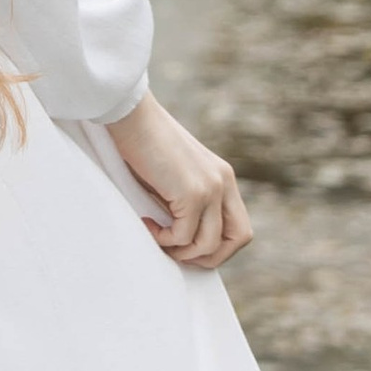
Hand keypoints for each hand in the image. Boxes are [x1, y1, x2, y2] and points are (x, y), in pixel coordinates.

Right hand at [109, 93, 251, 268]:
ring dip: (181, 251)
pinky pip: (182, 237)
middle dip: (210, 256)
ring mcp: (210, 188)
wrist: (130, 114)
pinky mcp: (192, 194)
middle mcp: (223, 181)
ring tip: (158, 236)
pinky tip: (147, 222)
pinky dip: (163, 239)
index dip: (219, 245)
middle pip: (239, 238)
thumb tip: (182, 236)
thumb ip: (187, 198)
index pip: (239, 226)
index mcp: (223, 176)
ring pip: (209, 244)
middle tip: (178, 252)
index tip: (189, 245)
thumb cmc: (143, 141)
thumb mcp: (176, 173)